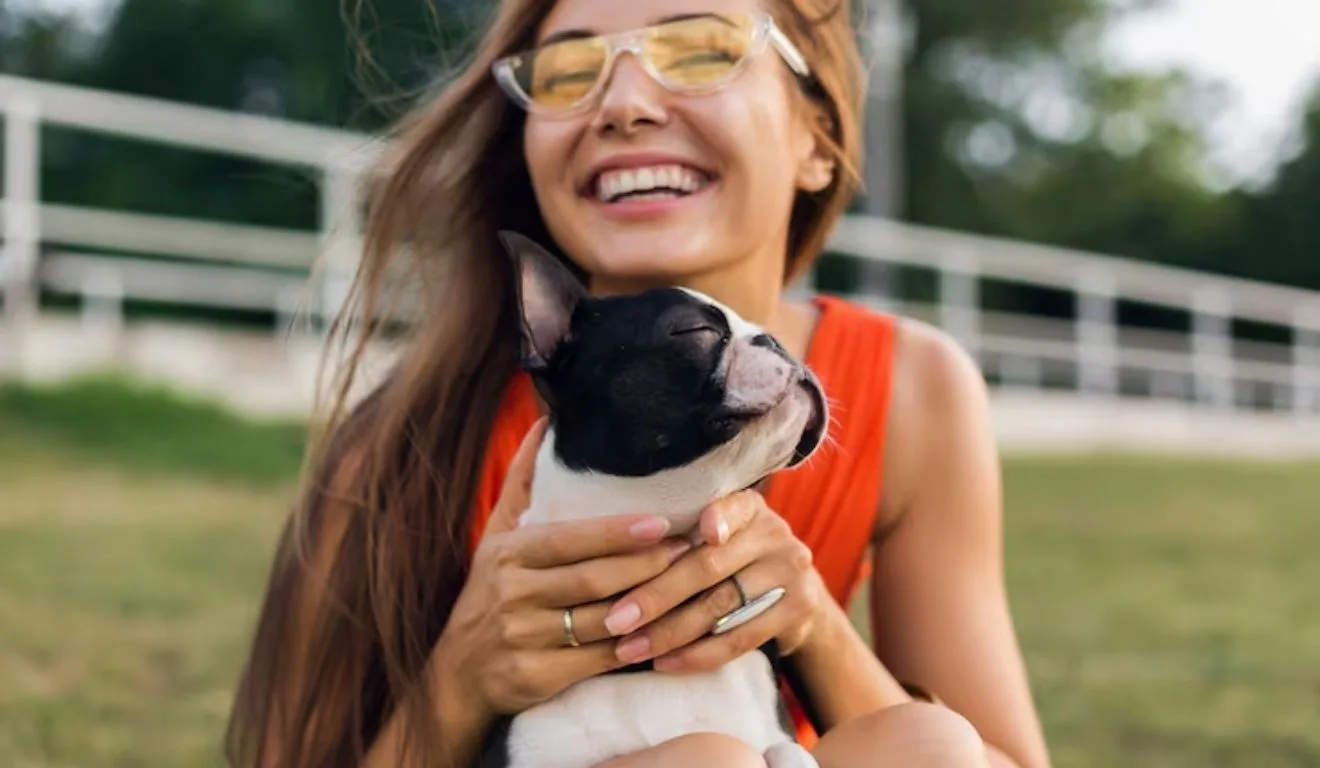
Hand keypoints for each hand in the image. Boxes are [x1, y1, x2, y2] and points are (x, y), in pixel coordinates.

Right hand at [435, 418, 693, 718]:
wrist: (456, 675)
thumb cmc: (488, 595)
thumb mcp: (497, 537)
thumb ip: (523, 482)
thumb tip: (545, 422)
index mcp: (507, 554)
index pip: (571, 539)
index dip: (618, 533)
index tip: (662, 523)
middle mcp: (511, 594)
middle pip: (593, 579)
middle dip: (647, 566)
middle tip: (691, 551)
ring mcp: (522, 638)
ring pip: (602, 621)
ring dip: (648, 606)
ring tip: (686, 587)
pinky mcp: (535, 677)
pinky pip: (597, 660)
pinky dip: (633, 647)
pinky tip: (662, 632)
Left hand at [601, 489, 828, 673]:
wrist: (795, 595)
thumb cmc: (732, 561)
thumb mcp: (719, 535)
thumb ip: (682, 534)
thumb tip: (614, 547)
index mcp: (749, 508)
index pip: (731, 507)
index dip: (717, 518)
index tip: (700, 531)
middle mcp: (775, 534)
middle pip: (709, 566)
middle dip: (656, 595)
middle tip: (615, 620)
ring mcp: (791, 573)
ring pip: (721, 606)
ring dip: (669, 632)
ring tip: (629, 648)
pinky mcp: (797, 611)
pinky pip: (740, 639)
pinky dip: (698, 655)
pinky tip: (664, 662)